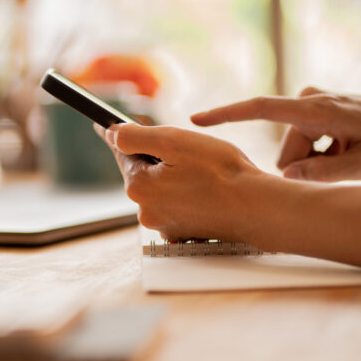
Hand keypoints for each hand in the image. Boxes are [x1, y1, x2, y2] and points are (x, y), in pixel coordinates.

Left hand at [94, 123, 263, 241]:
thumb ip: (137, 136)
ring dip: (172, 176)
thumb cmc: (221, 172)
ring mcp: (164, 226)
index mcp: (139, 187)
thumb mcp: (175, 141)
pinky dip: (184, 195)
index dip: (117, 136)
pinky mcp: (182, 234)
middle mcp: (146, 211)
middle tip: (184, 150)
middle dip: (155, 158)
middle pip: (142, 173)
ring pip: (159, 189)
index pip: (122, 153)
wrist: (257, 208)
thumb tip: (113, 134)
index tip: (103, 125)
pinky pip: (174, 206)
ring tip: (201, 171)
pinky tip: (204, 189)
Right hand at [191, 87, 360, 181]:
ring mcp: (310, 103)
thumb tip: (285, 175)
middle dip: (307, 165)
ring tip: (348, 152)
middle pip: (285, 151)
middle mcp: (308, 100)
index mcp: (317, 109)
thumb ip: (323, 173)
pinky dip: (319, 152)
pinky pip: (300, 143)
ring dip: (316, 160)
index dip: (225, 115)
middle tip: (346, 160)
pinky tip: (345, 146)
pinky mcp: (312, 109)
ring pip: (292, 151)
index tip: (196, 120)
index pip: (261, 108)